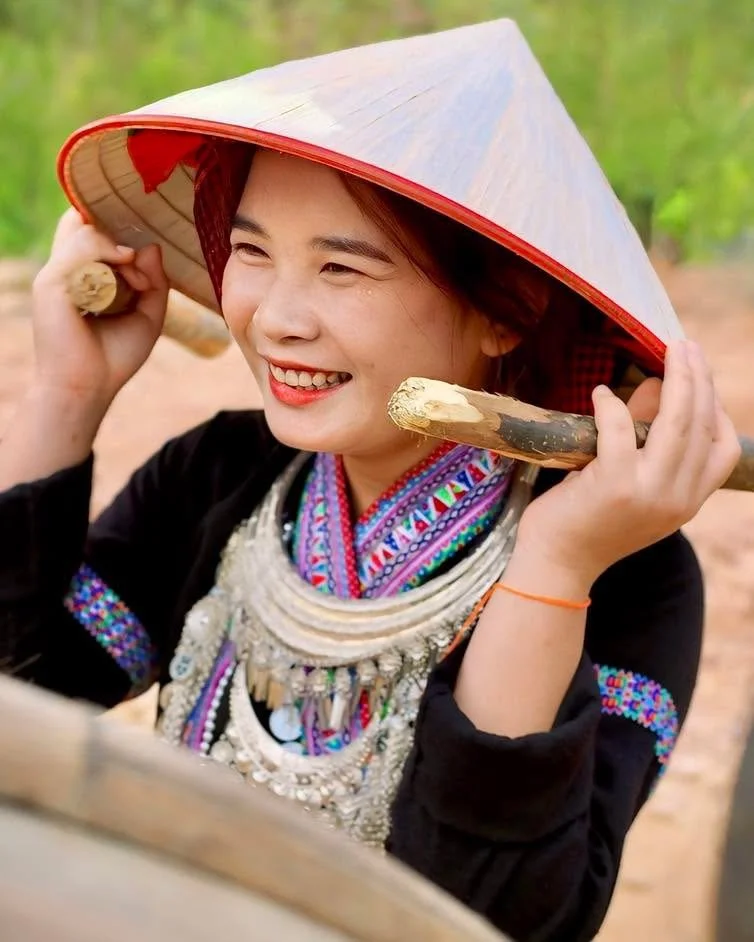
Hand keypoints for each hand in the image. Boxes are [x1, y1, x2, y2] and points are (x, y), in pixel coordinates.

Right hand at [30, 208, 168, 410]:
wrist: (89, 388)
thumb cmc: (114, 357)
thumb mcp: (147, 316)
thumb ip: (154, 282)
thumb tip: (152, 246)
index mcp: (81, 277)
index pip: (91, 232)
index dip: (119, 232)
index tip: (146, 254)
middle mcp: (65, 272)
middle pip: (85, 224)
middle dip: (122, 237)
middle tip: (143, 268)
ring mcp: (56, 275)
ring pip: (87, 231)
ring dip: (123, 251)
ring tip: (140, 282)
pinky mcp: (52, 283)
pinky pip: (82, 248)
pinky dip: (112, 254)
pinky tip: (131, 277)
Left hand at [514, 339, 740, 584]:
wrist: (557, 563)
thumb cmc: (589, 519)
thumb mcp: (633, 482)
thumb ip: (650, 437)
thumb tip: (656, 384)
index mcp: (688, 502)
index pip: (723, 449)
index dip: (716, 407)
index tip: (701, 375)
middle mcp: (677, 499)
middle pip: (702, 425)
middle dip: (698, 378)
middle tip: (685, 345)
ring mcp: (648, 493)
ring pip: (674, 423)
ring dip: (675, 379)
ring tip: (668, 351)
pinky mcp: (613, 486)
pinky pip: (620, 430)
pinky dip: (613, 406)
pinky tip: (603, 392)